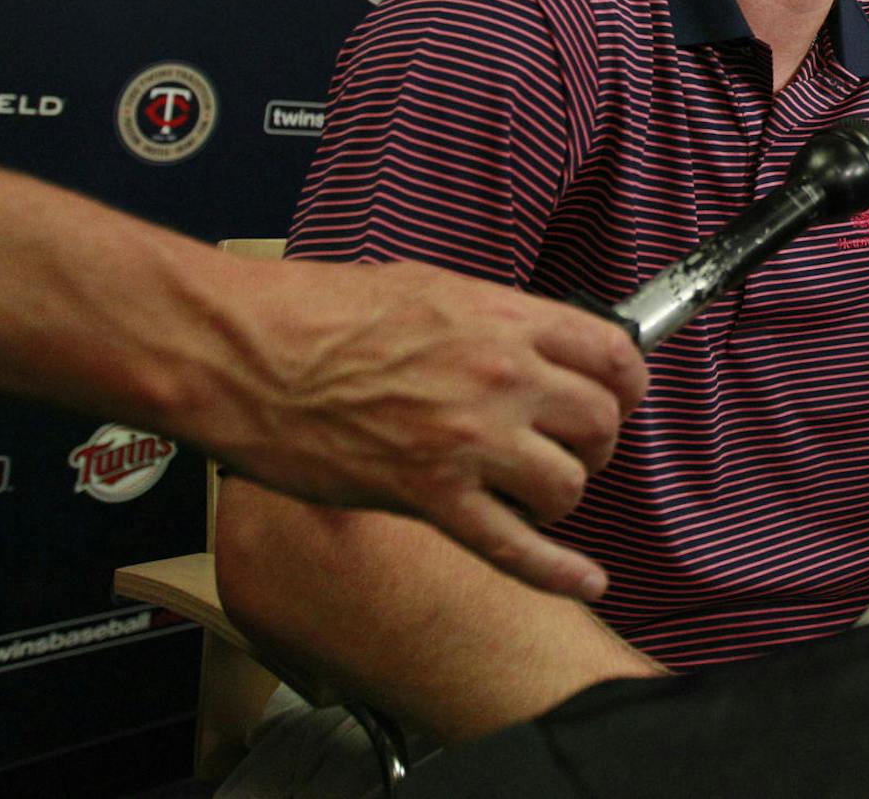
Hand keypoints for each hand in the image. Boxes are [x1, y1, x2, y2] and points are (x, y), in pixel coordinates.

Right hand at [216, 261, 647, 599]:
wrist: (243, 351)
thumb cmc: (314, 312)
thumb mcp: (425, 288)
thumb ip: (488, 319)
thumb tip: (525, 339)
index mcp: (501, 320)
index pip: (614, 354)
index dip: (626, 383)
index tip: (617, 397)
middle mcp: (499, 378)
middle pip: (601, 423)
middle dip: (596, 443)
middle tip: (572, 449)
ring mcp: (467, 441)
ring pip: (568, 485)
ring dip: (562, 495)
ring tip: (536, 494)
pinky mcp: (428, 497)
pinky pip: (512, 546)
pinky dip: (556, 571)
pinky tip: (585, 580)